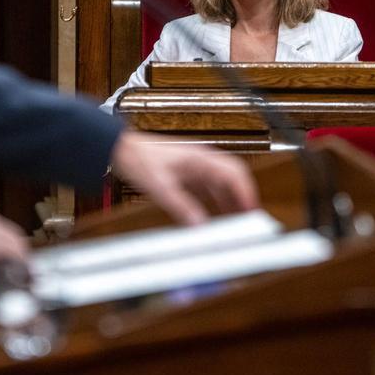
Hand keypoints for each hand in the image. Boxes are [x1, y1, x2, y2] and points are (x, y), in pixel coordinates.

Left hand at [111, 129, 258, 225]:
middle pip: (234, 178)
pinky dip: (218, 202)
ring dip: (232, 201)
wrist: (122, 150)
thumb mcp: (160, 186)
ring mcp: (197, 167)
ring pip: (224, 184)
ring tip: (237, 222)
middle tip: (249, 218)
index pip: (235, 173)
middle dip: (244, 197)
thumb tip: (199, 224)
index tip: (252, 210)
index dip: (247, 192)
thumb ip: (181, 206)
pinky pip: (211, 189)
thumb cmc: (139, 159)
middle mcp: (203, 161)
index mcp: (201, 159)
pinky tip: (216, 216)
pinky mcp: (189, 175)